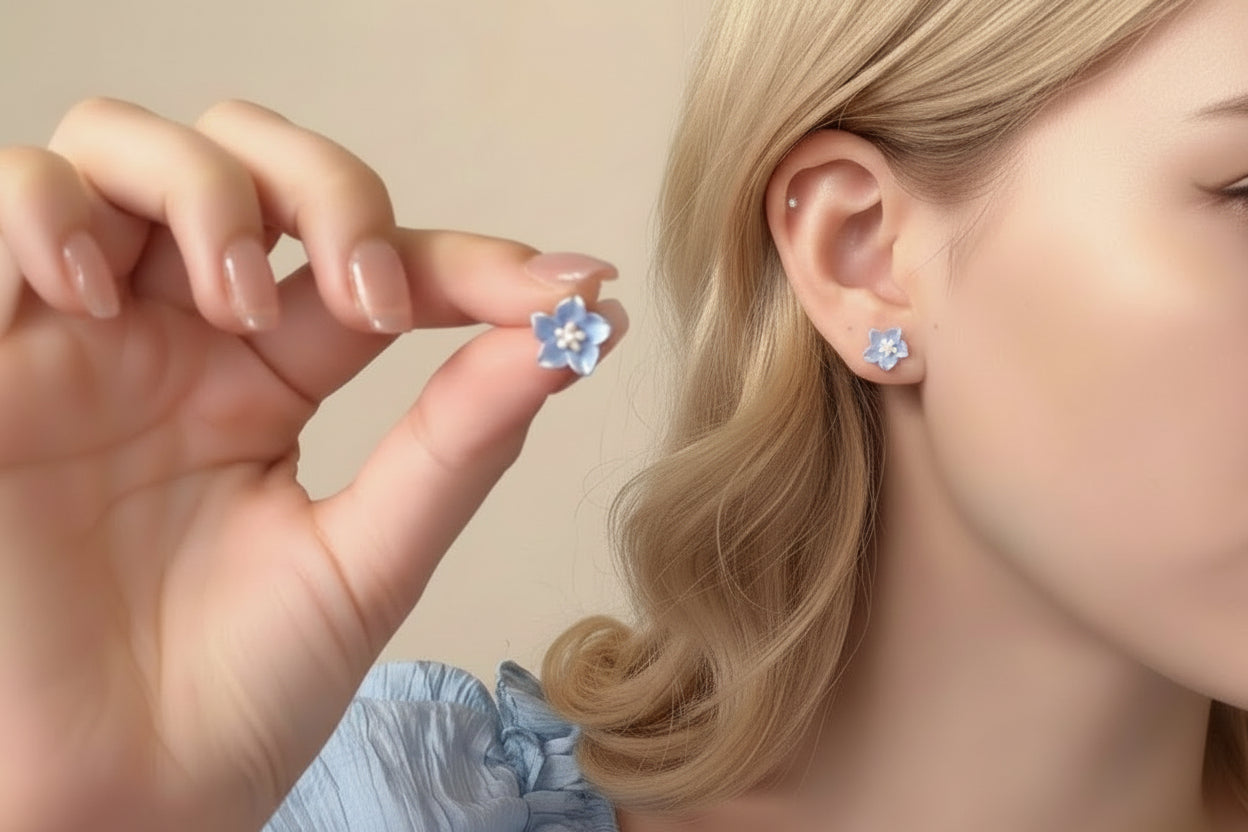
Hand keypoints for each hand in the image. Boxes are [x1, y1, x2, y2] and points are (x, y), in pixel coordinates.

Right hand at [0, 97, 625, 831]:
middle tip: (367, 302)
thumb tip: (580, 328)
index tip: (564, 290)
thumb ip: (461, 438)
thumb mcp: (371, 559)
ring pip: (124, 149)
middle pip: (251, 160)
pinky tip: (93, 294)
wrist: (117, 804)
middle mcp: (177, 339)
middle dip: (325, 191)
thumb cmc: (238, 698)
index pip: (377, 263)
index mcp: (272, 379)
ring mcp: (79, 339)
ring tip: (233, 304)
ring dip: (203, 192)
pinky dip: (52, 209)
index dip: (471, 260)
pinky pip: (2, 202)